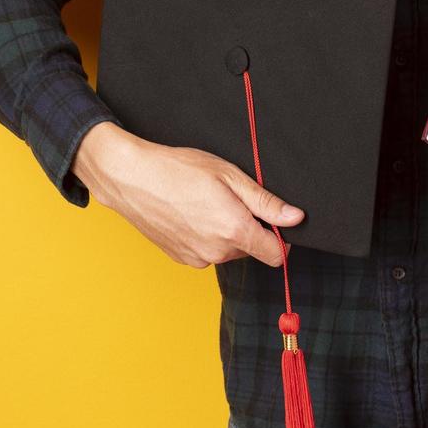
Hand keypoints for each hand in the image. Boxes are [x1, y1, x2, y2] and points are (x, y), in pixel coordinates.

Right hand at [71, 121, 303, 268]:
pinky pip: (206, 252)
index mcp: (234, 232)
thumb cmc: (178, 169)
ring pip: (227, 251)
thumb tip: (295, 218)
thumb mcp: (229, 176)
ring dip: (225, 233)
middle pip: (251, 250)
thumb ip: (265, 202)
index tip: (273, 220)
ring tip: (204, 203)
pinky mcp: (181, 258)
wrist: (131, 178)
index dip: (281, 238)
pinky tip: (190, 213)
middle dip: (248, 229)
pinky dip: (205, 237)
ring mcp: (197, 258)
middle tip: (228, 198)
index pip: (276, 255)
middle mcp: (217, 252)